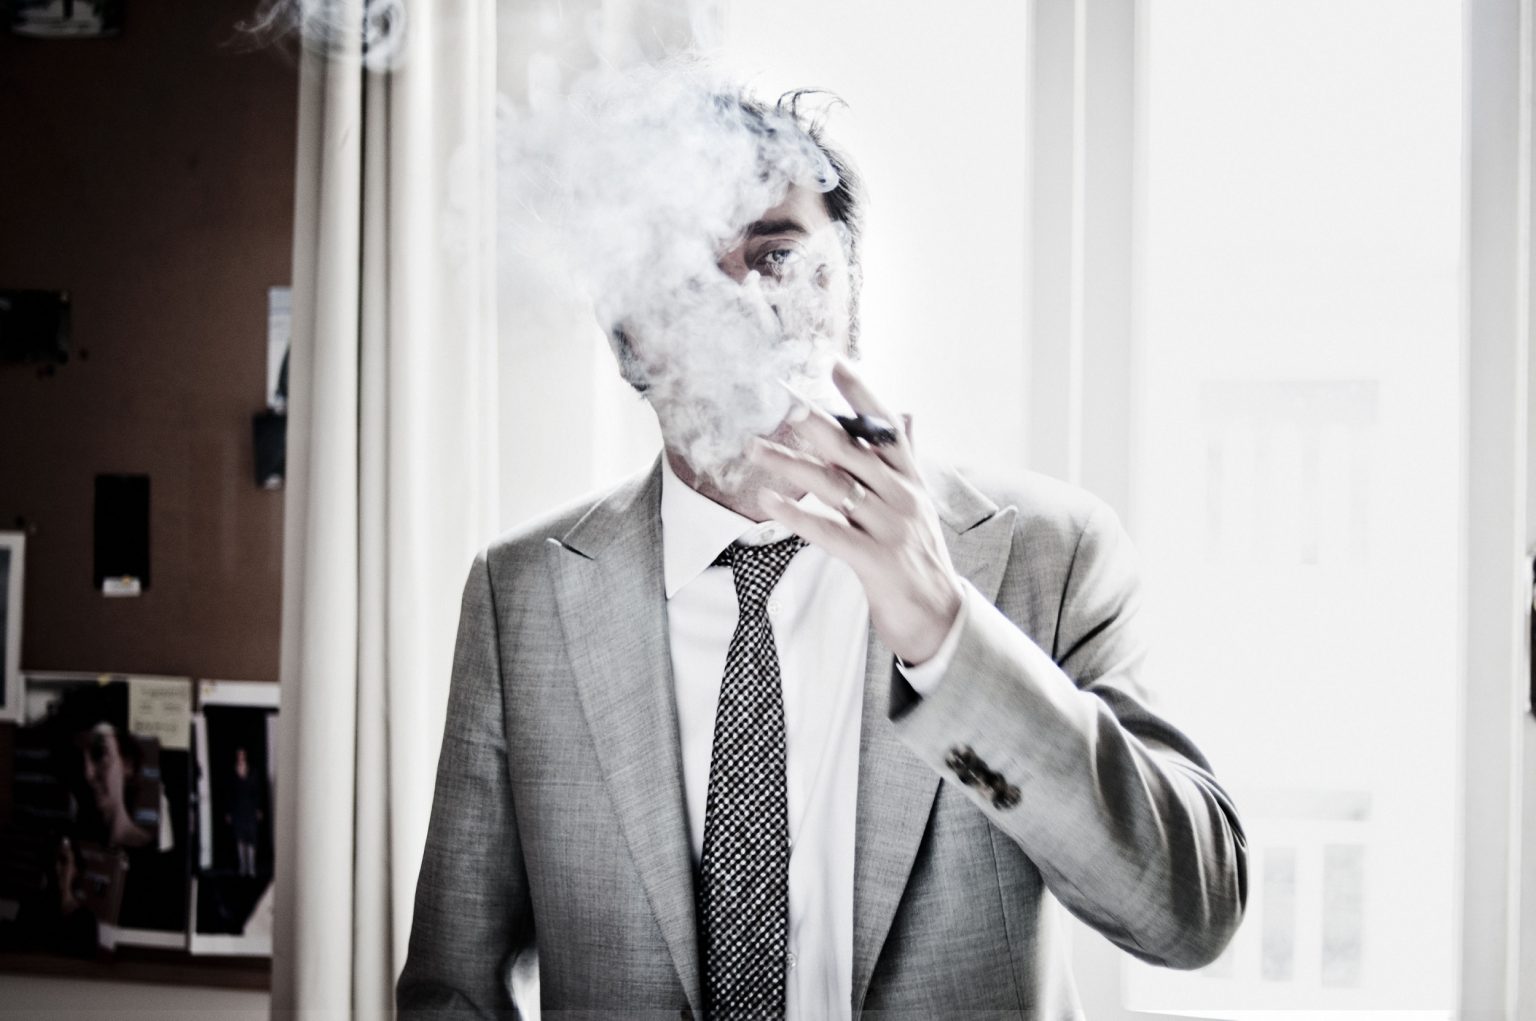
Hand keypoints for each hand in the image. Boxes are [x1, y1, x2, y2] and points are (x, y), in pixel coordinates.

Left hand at [749, 356, 963, 664]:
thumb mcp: (914, 507)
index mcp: (911, 481)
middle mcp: (903, 497)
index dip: (862, 395)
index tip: (835, 363)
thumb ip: (899, 465)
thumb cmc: (917, 559)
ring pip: (833, 486)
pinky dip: (796, 514)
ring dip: (790, 464)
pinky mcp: (876, 560)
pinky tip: (768, 500)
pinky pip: (828, 531)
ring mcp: (890, 528)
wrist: (939, 618)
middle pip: (852, 451)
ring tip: (754, 447)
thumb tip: (904, 417)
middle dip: (813, 424)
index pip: (886, 428)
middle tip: (779, 401)